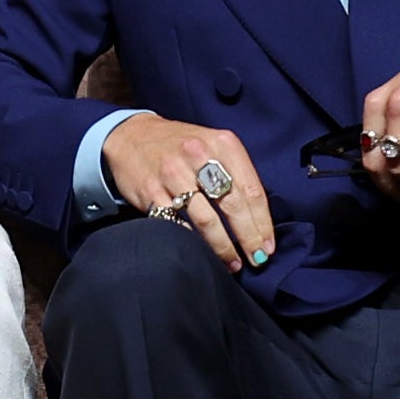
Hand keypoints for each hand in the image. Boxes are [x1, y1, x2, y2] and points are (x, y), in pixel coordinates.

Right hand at [102, 115, 276, 272]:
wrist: (132, 136)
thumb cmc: (180, 146)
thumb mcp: (214, 145)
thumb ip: (235, 173)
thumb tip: (257, 219)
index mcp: (222, 144)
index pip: (251, 190)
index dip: (263, 223)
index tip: (267, 246)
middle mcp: (198, 155)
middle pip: (232, 205)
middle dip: (248, 237)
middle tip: (256, 258)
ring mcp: (173, 173)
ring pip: (205, 219)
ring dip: (222, 246)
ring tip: (231, 262)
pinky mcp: (151, 190)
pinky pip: (176, 223)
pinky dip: (191, 240)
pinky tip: (202, 252)